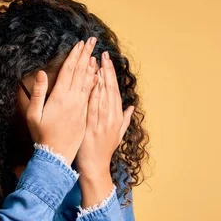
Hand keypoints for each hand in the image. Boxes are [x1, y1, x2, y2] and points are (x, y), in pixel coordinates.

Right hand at [26, 37, 99, 164]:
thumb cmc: (41, 135)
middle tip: (92, 41)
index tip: (80, 43)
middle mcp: (72, 100)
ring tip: (95, 54)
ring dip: (92, 66)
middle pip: (80, 72)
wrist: (56, 155)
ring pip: (88, 82)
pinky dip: (95, 83)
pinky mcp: (85, 114)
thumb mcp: (33, 115)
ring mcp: (80, 107)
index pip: (68, 71)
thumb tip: (41, 73)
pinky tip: (98, 75)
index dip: (74, 56)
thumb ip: (37, 93)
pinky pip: (92, 94)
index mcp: (59, 97)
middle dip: (86, 55)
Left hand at [75, 50, 134, 176]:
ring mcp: (102, 121)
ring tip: (96, 62)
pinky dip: (92, 92)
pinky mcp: (91, 125)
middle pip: (109, 89)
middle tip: (103, 54)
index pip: (114, 91)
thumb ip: (124, 119)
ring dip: (99, 77)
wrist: (95, 166)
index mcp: (116, 116)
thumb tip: (131, 107)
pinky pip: (92, 105)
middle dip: (106, 71)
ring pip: (101, 95)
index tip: (107, 61)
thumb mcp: (118, 135)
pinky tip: (89, 82)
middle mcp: (111, 117)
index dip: (111, 75)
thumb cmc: (104, 150)